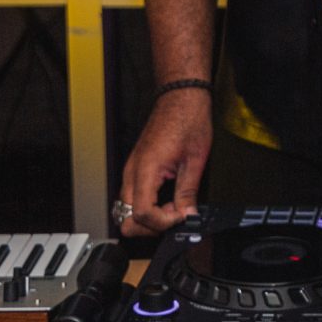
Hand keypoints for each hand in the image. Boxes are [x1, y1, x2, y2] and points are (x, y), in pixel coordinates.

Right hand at [117, 87, 211, 235]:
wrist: (180, 97)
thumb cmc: (187, 119)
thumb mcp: (195, 160)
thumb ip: (188, 193)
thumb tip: (187, 216)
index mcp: (145, 170)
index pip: (141, 214)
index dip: (163, 222)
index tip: (181, 215)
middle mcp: (132, 172)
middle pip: (126, 218)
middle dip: (152, 224)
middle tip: (176, 214)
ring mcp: (131, 170)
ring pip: (127, 210)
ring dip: (150, 216)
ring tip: (173, 205)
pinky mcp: (135, 168)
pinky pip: (133, 197)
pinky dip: (148, 205)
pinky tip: (167, 198)